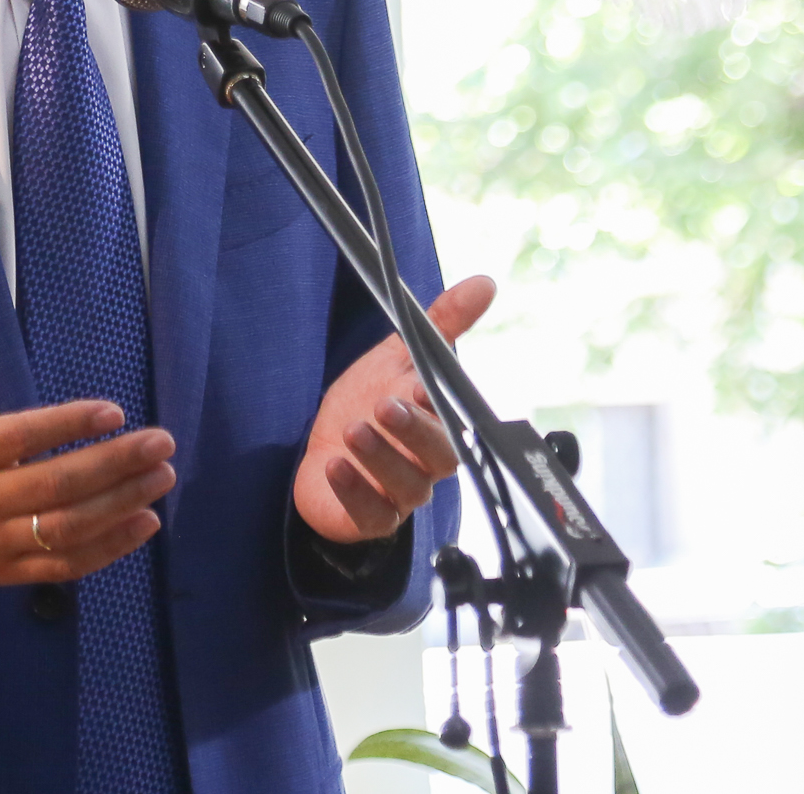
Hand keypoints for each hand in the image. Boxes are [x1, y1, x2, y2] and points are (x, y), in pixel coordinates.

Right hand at [0, 302, 175, 586]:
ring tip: (161, 478)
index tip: (113, 412)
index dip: (67, 426)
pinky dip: (109, 548)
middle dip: (114, 464)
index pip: (20, 439)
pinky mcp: (7, 571)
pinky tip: (144, 525)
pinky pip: (65, 566)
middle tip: (161, 443)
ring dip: (121, 504)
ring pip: (67, 527)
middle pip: (55, 485)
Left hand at [290, 274, 495, 545]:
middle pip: (440, 455)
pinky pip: (371, 514)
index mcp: (440, 423)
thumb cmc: (364, 405)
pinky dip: (354, 491)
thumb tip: (484, 283)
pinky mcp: (371, 519)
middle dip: (413, 431)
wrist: (319, 454)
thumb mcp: (395, 358)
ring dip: (380, 457)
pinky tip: (335, 467)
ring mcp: (402, 494)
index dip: (441, 406)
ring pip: (407, 484)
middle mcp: (428, 462)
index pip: (455, 418)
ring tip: (353, 431)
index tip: (421, 386)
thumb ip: (440, 324)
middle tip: (383, 406)